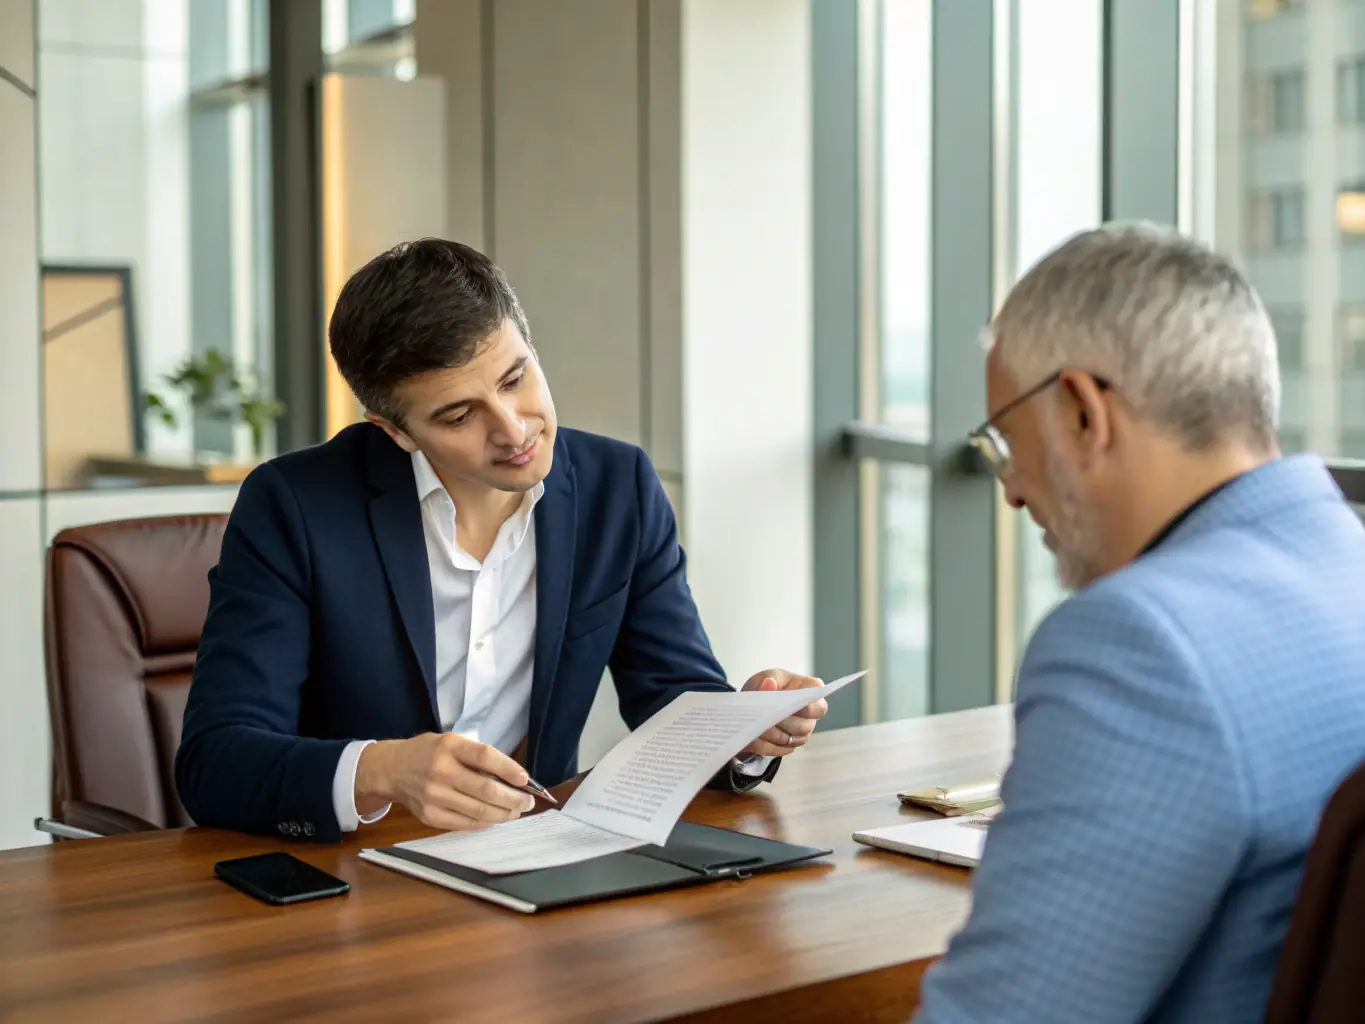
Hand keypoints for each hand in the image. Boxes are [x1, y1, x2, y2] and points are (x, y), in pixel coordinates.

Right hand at [355, 733, 535, 830]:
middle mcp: (440, 771)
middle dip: (514, 798)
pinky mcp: (430, 816)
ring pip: (479, 810)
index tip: (526, 779)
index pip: (485, 758)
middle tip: (529, 801)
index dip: (509, 769)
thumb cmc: (428, 753)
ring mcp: (434, 796)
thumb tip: (512, 777)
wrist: (391, 770)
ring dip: (504, 813)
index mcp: (449, 747)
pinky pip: (465, 823)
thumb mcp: (450, 742)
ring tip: (517, 811)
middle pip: (486, 790)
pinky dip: (485, 822)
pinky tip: (495, 818)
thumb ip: (476, 756)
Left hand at [739, 669, 827, 757]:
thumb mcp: (766, 676)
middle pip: (803, 727)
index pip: (819, 706)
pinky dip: (763, 744)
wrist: (755, 702)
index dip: (806, 709)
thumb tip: (769, 684)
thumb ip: (770, 678)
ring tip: (754, 725)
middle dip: (781, 723)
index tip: (786, 706)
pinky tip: (752, 736)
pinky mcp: (789, 745)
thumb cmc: (767, 686)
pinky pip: (778, 750)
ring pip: (790, 740)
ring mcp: (801, 733)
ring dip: (770, 734)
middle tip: (763, 716)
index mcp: (811, 693)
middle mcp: (811, 715)